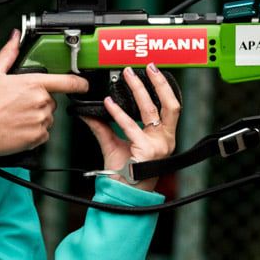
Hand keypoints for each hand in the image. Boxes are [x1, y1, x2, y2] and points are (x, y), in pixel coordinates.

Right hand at [0, 31, 90, 157]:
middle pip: (51, 100)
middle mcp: (41, 102)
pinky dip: (33, 131)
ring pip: (47, 117)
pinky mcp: (37, 138)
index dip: (79, 83)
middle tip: (18, 104)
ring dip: (36, 116)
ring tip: (15, 117)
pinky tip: (17, 128)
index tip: (83, 84)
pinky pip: (43, 133)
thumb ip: (9, 54)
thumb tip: (15, 38)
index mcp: (33, 84)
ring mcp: (40, 121)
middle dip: (39, 101)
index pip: (67, 82)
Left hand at [83, 65, 180, 191]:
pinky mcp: (147, 150)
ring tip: (127, 76)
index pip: (170, 107)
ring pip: (151, 110)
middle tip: (147, 66)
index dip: (164, 88)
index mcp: (163, 137)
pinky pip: (131, 127)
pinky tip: (109, 104)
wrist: (122, 192)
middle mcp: (165, 140)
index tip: (153, 72)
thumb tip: (89, 112)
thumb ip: (103, 127)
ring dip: (138, 90)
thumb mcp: (114, 144)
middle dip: (159, 83)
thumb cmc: (123, 172)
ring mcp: (158, 145)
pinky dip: (119, 113)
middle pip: (170, 104)